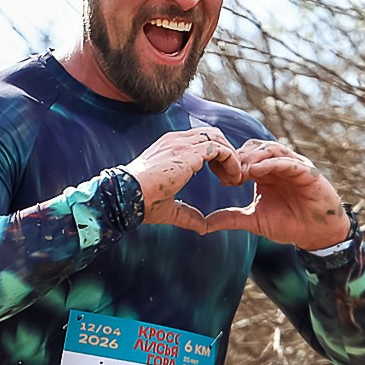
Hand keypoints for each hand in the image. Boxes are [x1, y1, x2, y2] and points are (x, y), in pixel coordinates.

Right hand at [126, 127, 246, 225]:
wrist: (128, 197)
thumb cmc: (142, 203)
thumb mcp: (169, 209)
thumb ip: (188, 214)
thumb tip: (203, 228)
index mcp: (170, 148)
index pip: (201, 141)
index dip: (216, 158)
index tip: (222, 179)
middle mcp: (177, 141)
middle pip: (213, 135)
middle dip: (227, 155)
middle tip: (232, 179)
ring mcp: (183, 143)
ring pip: (219, 139)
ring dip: (232, 158)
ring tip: (236, 180)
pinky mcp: (190, 151)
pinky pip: (220, 148)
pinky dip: (232, 161)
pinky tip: (233, 179)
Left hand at [197, 139, 349, 248]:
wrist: (316, 233)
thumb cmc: (288, 223)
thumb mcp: (253, 221)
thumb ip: (230, 218)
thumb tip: (203, 225)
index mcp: (263, 171)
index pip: (242, 156)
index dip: (228, 162)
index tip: (216, 174)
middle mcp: (277, 164)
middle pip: (253, 148)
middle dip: (238, 158)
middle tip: (226, 174)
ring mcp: (293, 165)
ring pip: (269, 149)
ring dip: (253, 158)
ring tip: (240, 171)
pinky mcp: (307, 171)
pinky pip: (288, 161)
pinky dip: (271, 163)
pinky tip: (256, 171)